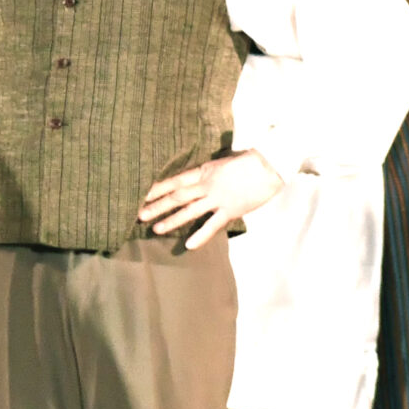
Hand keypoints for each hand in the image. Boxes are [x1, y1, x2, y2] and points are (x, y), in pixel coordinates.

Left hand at [138, 149, 284, 246]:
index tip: (140, 196)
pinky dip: (200, 235)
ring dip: (172, 220)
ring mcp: (217, 198)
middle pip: (176, 197)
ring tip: (156, 229)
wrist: (269, 165)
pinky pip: (213, 225)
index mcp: (202, 172)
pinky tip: (189, 245)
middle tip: (140, 215)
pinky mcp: (231, 210)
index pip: (174, 181)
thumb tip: (191, 182)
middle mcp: (206, 185)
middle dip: (157, 206)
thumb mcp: (219, 164)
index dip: (156, 189)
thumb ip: (204, 174)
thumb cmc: (246, 163)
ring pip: (190, 211)